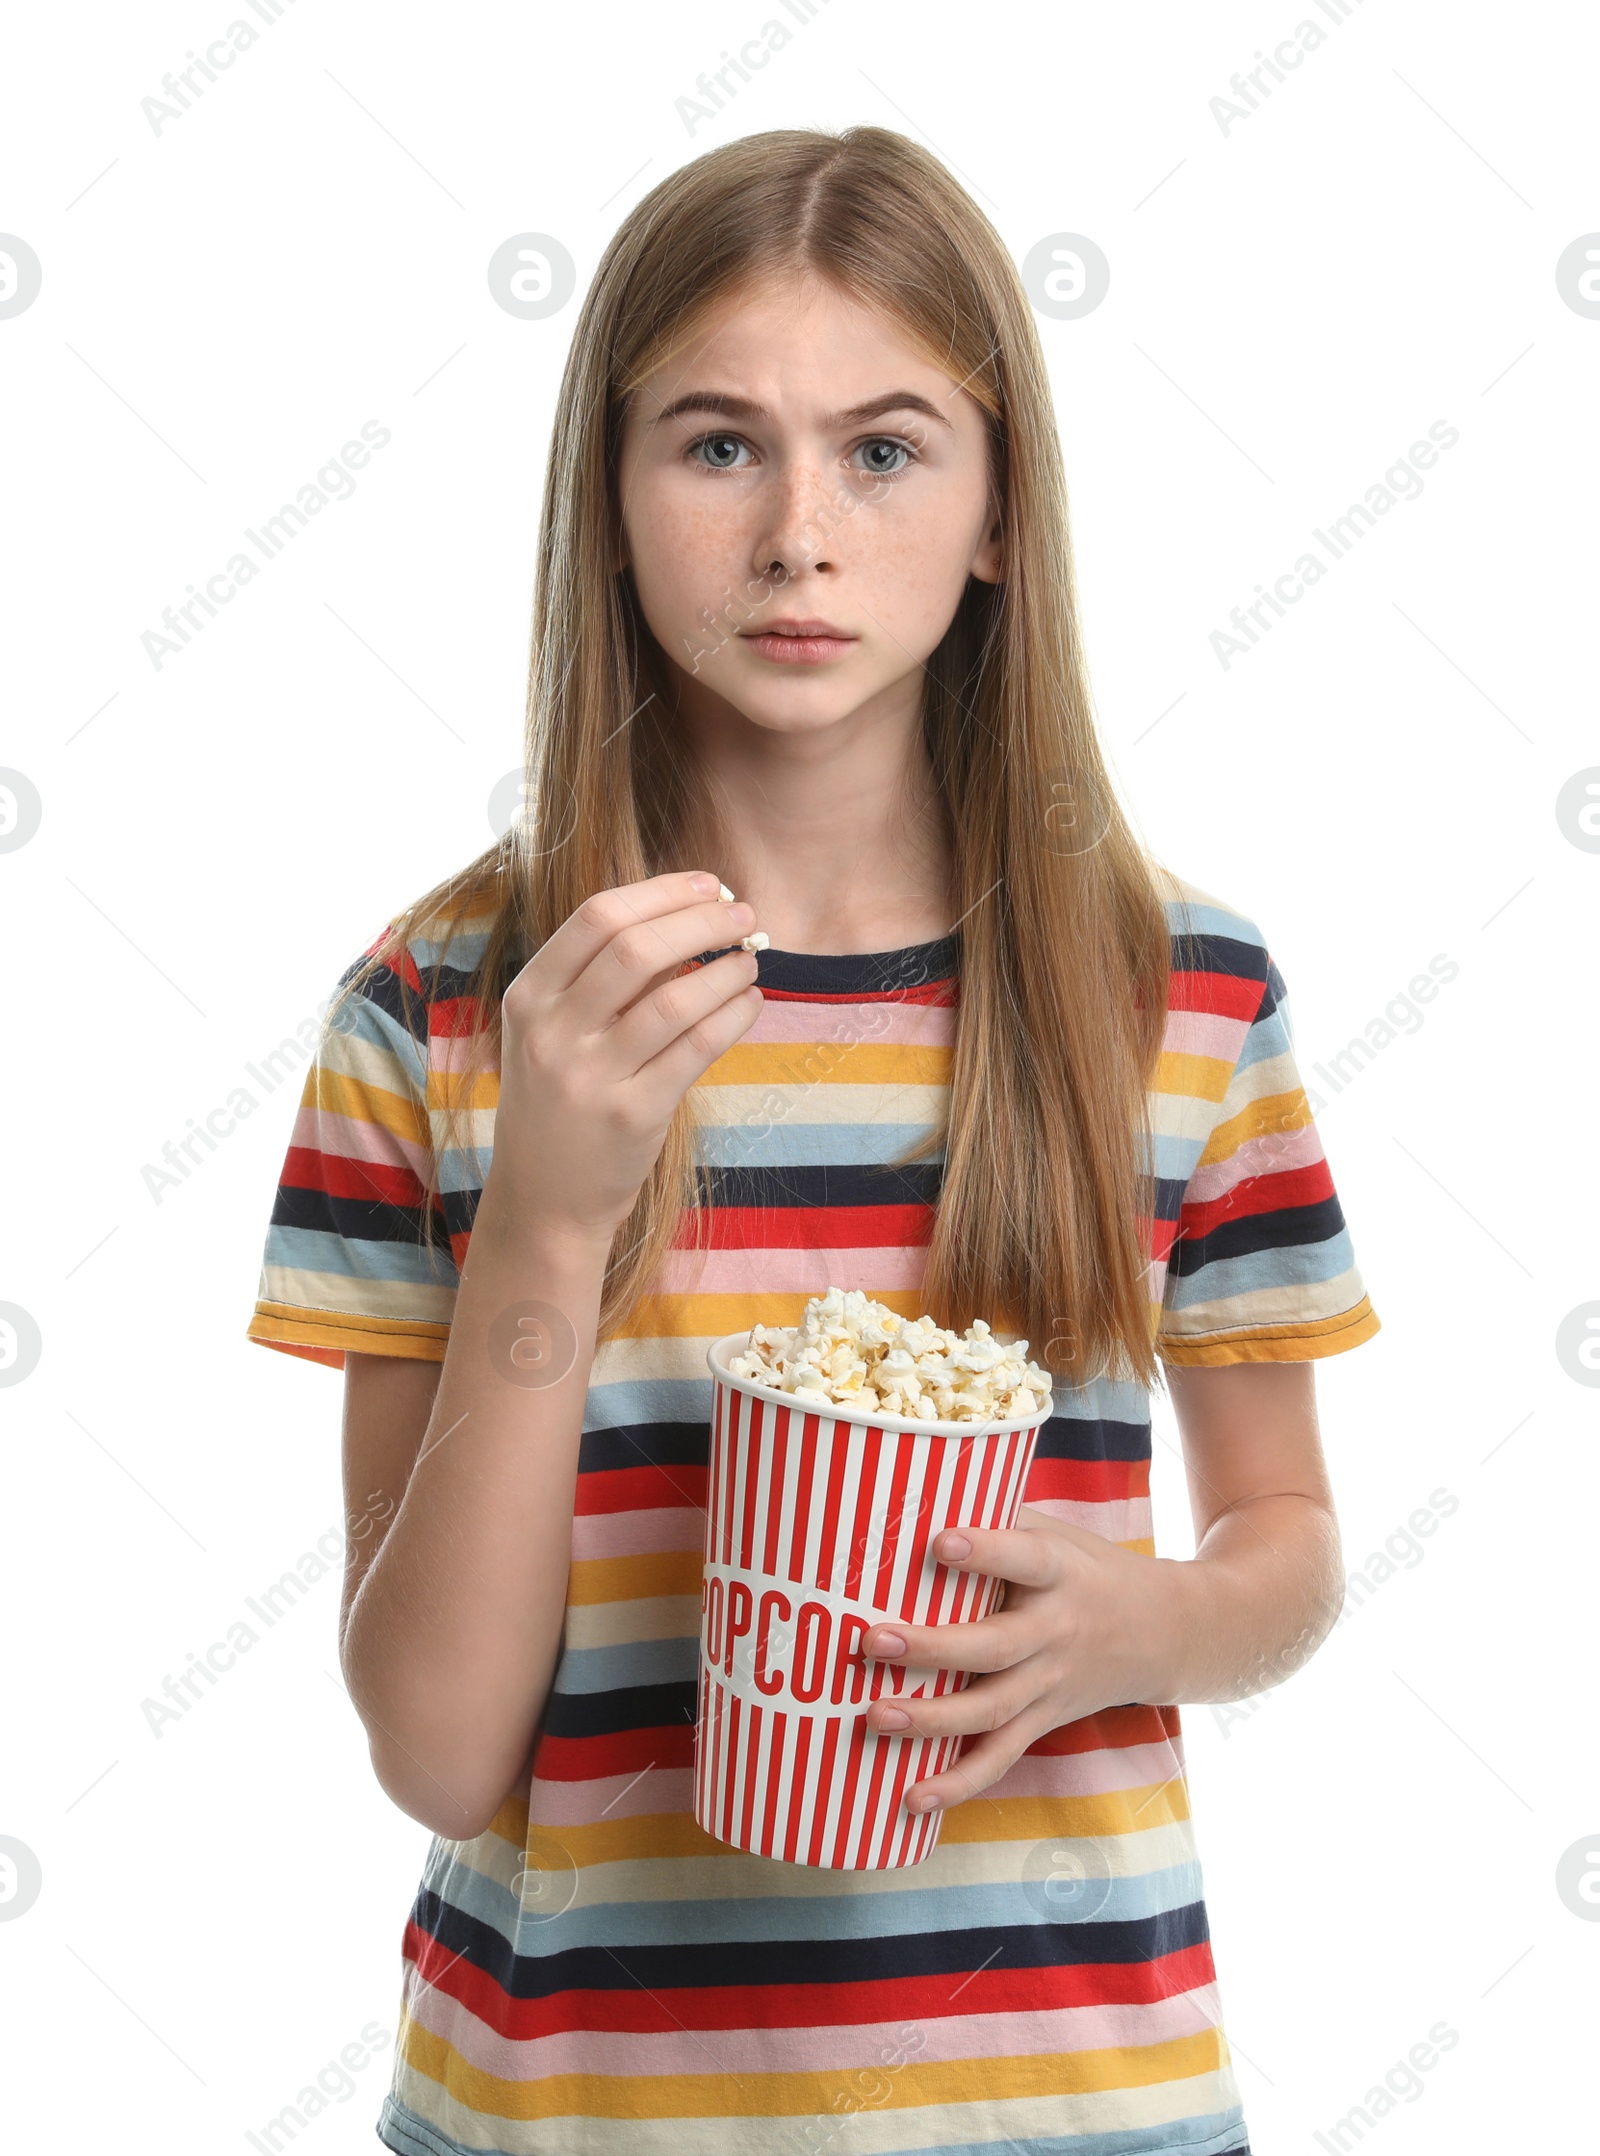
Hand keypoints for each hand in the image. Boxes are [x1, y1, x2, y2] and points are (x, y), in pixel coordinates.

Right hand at [487, 870, 762, 1240]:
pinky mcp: (632, 1114)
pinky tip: (749, 1002)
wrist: (544, 1198)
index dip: (661, 892)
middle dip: (701, 921)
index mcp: (528, 997)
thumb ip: (600, 979)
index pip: (598, 917)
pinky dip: (733, 1015)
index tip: (706, 883)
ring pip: (674, 999)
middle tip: (742, 915)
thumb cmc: (560, 1102)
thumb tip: (687, 915)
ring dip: (725, 969)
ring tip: (750, 959)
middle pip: (637, 948)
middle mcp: (551, 1032)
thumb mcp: (552, 1033)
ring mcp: (589, 1076)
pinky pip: (696, 1048)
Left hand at [859, 1505, 1179, 1814]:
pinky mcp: (1044, 1720)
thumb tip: (911, 1494)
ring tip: (874, 1717)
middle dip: (931, 1648)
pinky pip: (1001, 1757)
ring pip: (991, 1711)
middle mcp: (1056, 1632)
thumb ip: (995, 1516)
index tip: (939, 1541)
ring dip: (931, 1720)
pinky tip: (912, 1798)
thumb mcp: (1055, 1532)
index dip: (985, 1551)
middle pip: (994, 1647)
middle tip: (871, 1640)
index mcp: (1060, 1573)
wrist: (1165, 1632)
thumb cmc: (1086, 1568)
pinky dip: (959, 1782)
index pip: (1023, 1558)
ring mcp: (1050, 1685)